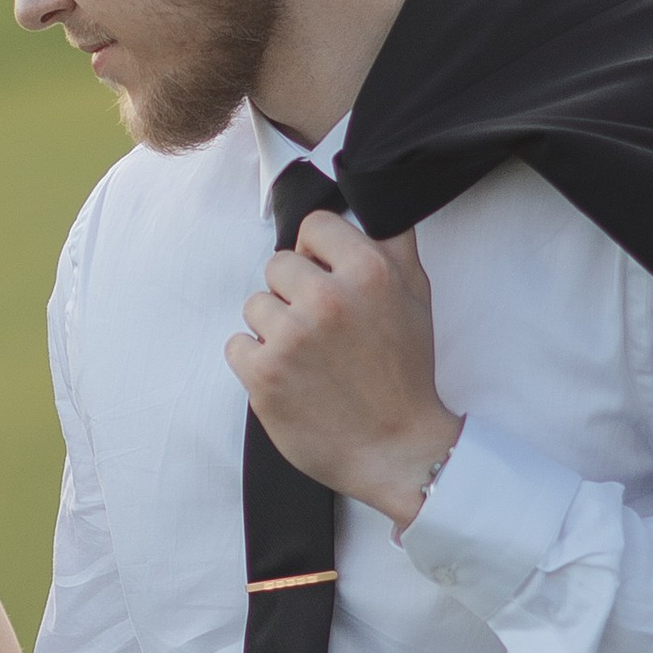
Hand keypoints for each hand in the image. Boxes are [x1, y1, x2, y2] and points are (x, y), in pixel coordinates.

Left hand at [226, 215, 460, 527]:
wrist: (398, 450)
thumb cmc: (406, 374)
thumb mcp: (416, 297)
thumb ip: (393, 243)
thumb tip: (370, 202)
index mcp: (368, 271)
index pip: (313, 226)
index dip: (318, 253)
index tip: (329, 279)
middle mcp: (327, 299)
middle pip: (277, 265)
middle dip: (294, 293)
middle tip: (323, 330)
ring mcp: (291, 337)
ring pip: (255, 306)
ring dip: (275, 330)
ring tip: (311, 359)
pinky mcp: (263, 375)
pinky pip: (237, 345)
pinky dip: (256, 362)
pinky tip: (290, 379)